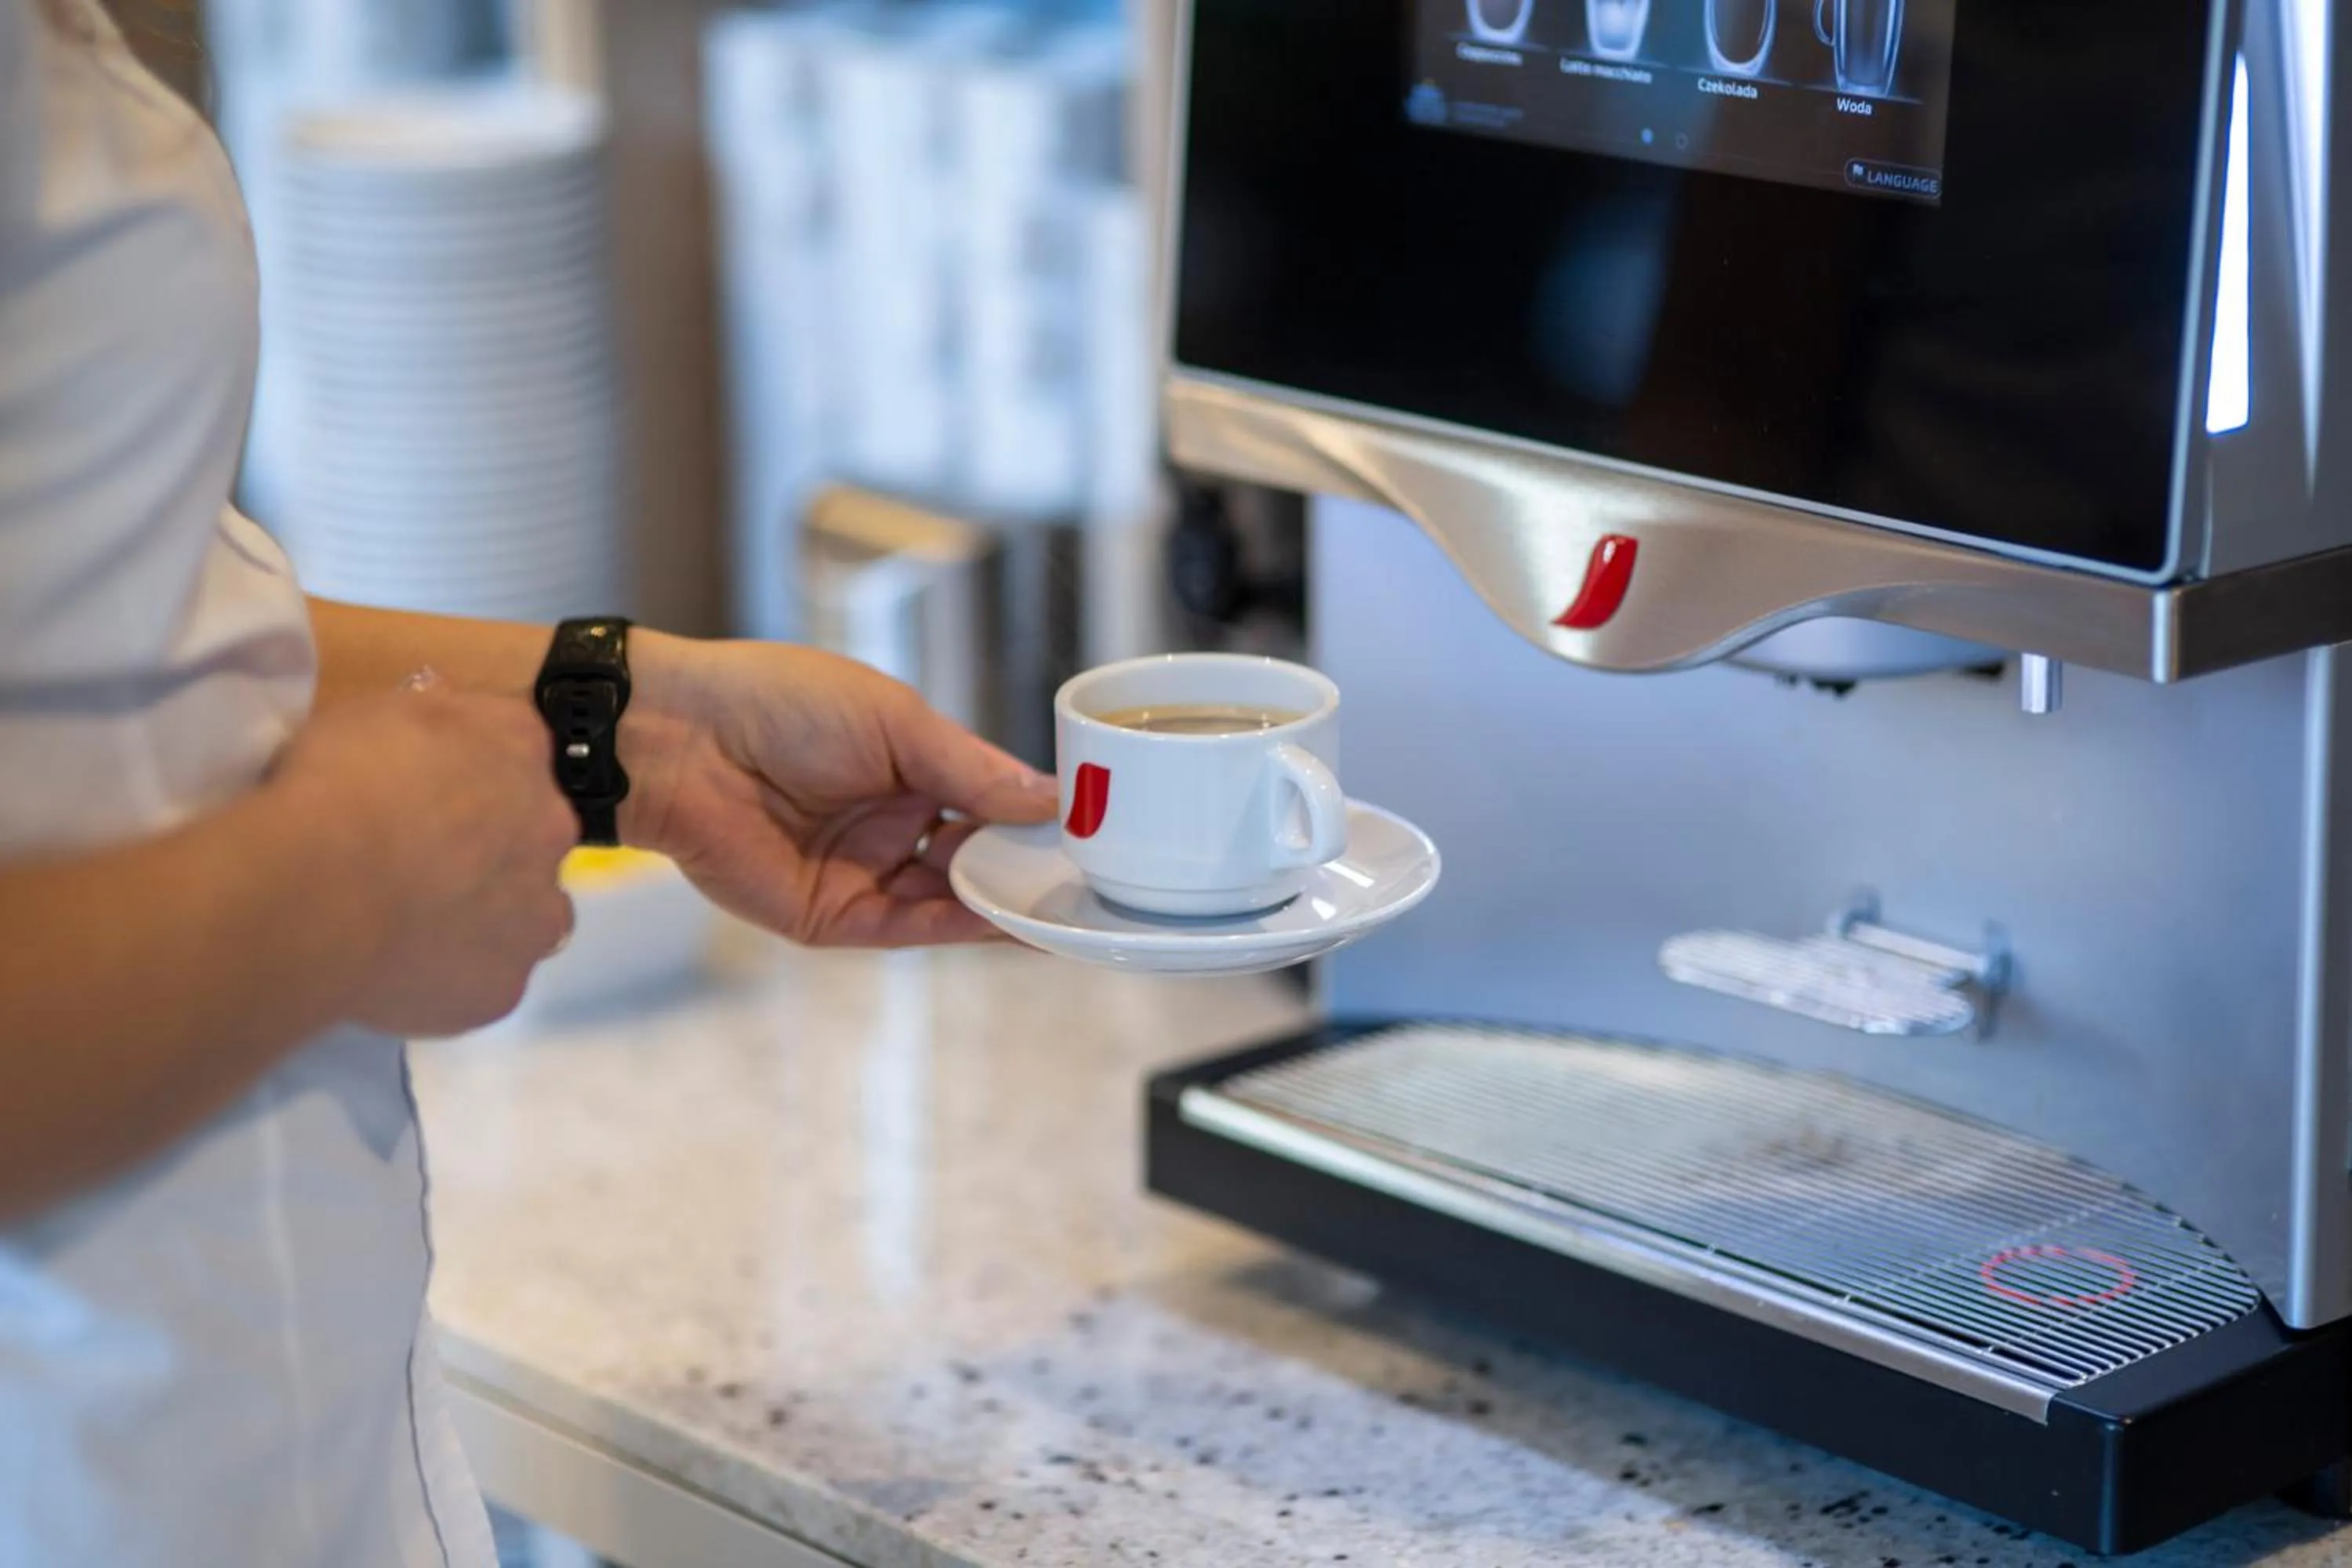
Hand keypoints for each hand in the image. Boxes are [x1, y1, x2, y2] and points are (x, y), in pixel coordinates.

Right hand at [271, 677, 577, 1035]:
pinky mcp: (503, 989)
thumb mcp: (379, 711)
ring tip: (415, 926)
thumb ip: (430, 714)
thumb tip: (444, 706)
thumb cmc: (339, 784)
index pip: (518, 753)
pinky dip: (451, 979)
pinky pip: (485, 982)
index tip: (428, 795)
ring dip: (488, 918)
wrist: (321, 888)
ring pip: (527, 917)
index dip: (472, 777)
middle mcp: (551, 830)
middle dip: (490, 851)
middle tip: (420, 866)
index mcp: (520, 747)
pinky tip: (398, 972)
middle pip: (534, 840)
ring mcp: (535, 917)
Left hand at [618, 636, 1057, 946]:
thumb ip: (972, 769)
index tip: (1094, 833)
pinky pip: (909, 927)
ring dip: (1004, 906)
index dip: (1034, 821)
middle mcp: (889, 823)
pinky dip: (960, 928)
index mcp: (906, 767)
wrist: (681, 740)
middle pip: (977, 859)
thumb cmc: (778, 703)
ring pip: (951, 899)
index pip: (989, 804)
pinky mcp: (830, 916)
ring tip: (1067, 909)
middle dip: (1028, 872)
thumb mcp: (895, 721)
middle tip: (1095, 883)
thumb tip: (1050, 800)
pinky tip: (1008, 924)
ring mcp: (861, 872)